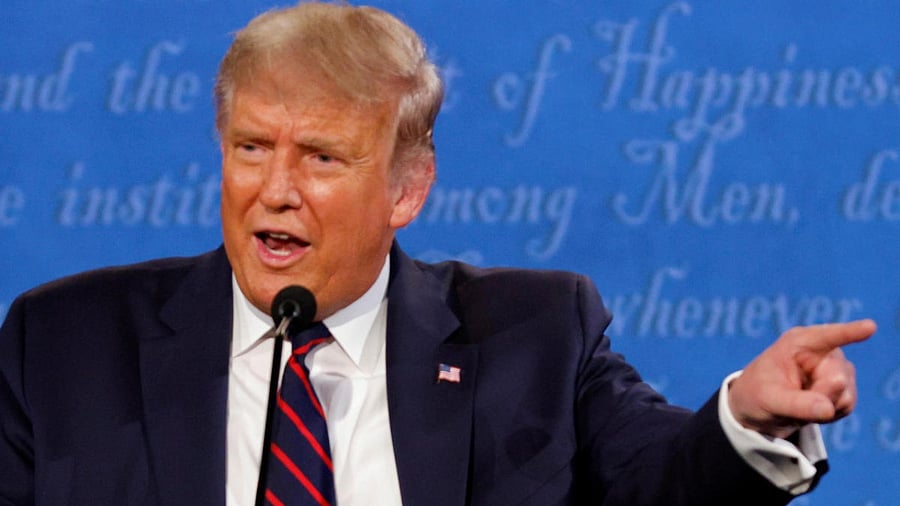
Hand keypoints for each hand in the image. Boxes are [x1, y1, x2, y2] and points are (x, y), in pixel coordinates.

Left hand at [728, 319, 875, 438]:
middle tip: (793, 400)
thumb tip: (828, 409)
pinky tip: (811, 407)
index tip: (869, 327)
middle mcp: (823, 350)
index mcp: (799, 342)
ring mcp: (836, 367)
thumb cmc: (758, 394)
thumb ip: (797, 404)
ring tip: (799, 402)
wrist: (760, 407)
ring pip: (845, 395)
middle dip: (819, 396)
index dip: (850, 332)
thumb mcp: (769, 400)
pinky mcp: (844, 386)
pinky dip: (828, 413)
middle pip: (837, 378)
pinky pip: (846, 405)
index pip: (828, 336)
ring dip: (823, 406)